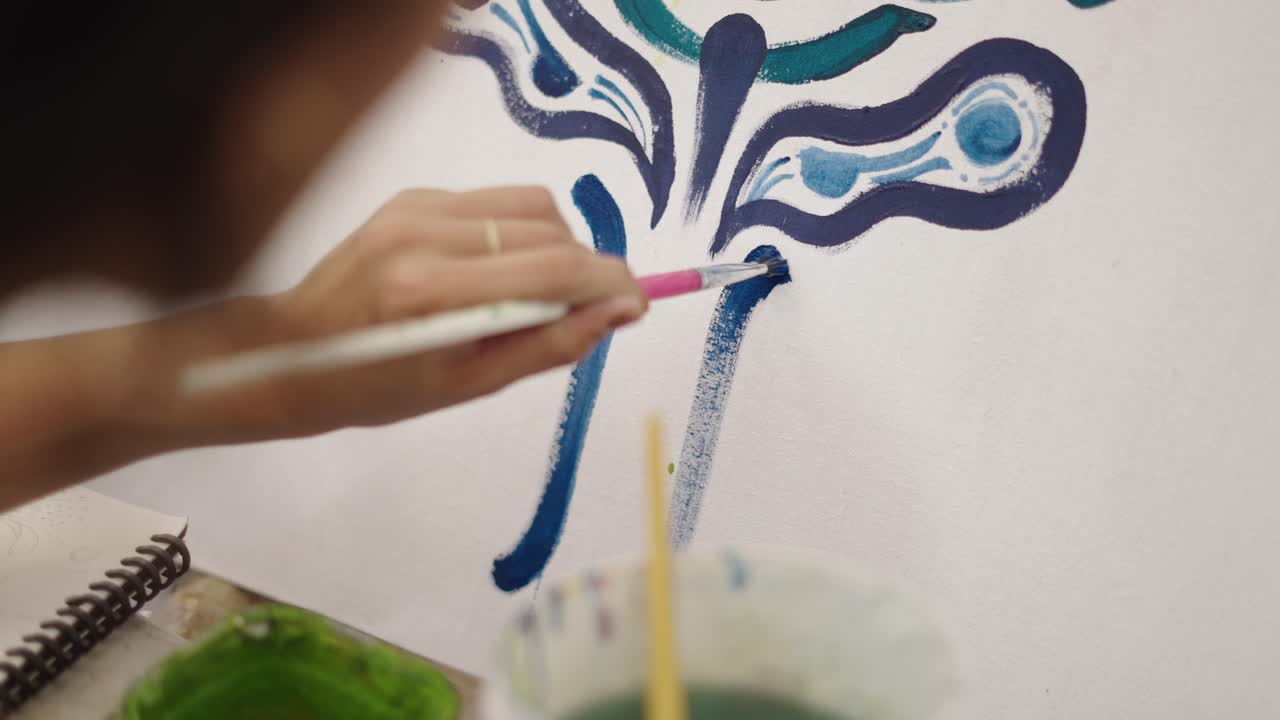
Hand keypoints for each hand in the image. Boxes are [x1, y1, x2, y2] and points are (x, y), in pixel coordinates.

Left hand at [259, 186, 646, 434]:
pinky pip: (497, 203)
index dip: (609, 283)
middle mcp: (424, 234)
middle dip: (588, 270)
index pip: (551, 270)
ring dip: (559, 247)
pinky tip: (496, 272)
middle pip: (550, 232)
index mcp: (432, 294)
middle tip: (593, 311)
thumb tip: (620, 312)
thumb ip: (551, 344)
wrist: (294, 353)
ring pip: (532, 207)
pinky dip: (518, 235)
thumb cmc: (380, 389)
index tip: (638, 305)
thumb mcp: (471, 385)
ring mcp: (416, 206)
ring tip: (541, 294)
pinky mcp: (412, 194)